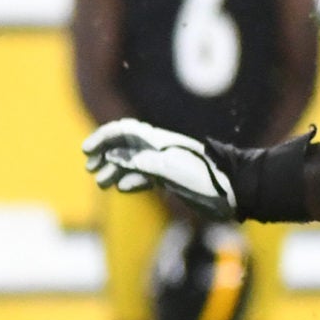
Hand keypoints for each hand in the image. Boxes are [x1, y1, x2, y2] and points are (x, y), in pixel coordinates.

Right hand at [82, 118, 237, 217]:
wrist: (233, 189)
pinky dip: (130, 181)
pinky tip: (123, 188)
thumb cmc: (204, 176)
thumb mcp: (169, 167)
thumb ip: (139, 161)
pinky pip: (144, 176)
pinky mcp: (171, 179)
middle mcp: (158, 149)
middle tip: (91, 169)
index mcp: (158, 141)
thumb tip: (113, 157)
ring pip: (131, 163)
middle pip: (124, 146)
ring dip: (114, 171)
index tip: (87, 151)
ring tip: (102, 183)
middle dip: (104, 155)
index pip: (123, 131)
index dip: (103, 138)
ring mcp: (164, 164)